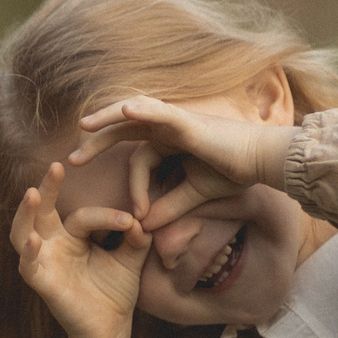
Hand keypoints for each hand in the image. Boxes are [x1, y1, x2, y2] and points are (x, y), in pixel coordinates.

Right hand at [13, 161, 146, 337]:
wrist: (111, 329)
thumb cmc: (115, 292)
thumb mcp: (131, 259)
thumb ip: (137, 237)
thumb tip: (141, 219)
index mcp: (73, 235)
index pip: (84, 215)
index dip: (108, 216)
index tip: (134, 222)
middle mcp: (53, 244)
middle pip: (42, 210)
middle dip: (47, 188)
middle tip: (57, 165)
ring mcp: (44, 262)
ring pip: (22, 232)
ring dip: (26, 213)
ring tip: (32, 194)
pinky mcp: (41, 283)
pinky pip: (28, 266)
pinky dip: (28, 252)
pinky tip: (33, 239)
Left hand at [68, 95, 291, 230]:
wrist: (264, 162)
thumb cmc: (234, 173)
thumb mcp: (194, 195)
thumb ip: (169, 207)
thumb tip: (145, 227)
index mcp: (169, 142)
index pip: (138, 159)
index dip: (134, 187)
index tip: (137, 216)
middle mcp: (168, 127)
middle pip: (124, 128)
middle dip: (97, 141)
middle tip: (73, 159)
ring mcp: (177, 120)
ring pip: (134, 113)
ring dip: (108, 119)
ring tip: (84, 127)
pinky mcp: (189, 121)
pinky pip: (160, 112)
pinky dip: (142, 110)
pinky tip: (124, 111)